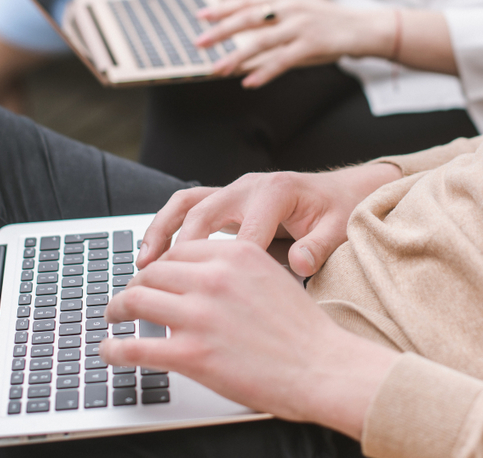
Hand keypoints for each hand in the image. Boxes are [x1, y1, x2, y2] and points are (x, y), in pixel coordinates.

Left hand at [102, 239, 398, 438]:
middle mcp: (213, 278)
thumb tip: (199, 275)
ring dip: (117, 309)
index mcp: (234, 253)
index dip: (158, 264)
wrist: (325, 368)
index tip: (151, 274)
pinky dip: (115, 350)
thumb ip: (232, 269)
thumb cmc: (305, 330)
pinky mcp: (192, 353)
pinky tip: (109, 352)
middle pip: (152, 272)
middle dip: (135, 284)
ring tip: (113, 316)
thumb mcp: (271, 276)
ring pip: (136, 301)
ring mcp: (200, 315)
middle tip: (128, 296)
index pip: (177, 250)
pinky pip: (136, 347)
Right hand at [137, 163, 401, 276]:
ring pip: (185, 205)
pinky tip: (153, 255)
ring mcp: (232, 191)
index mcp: (275, 192)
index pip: (244, 231)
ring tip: (143, 264)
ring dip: (161, 232)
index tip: (210, 294)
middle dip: (181, 247)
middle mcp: (247, 186)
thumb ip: (319, 246)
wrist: (339, 193)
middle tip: (161, 280)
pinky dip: (167, 228)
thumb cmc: (337, 212)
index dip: (226, 264)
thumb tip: (300, 263)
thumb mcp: (338, 228)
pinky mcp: (224, 200)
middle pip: (203, 212)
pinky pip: (187, 208)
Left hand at [195, 0, 393, 86]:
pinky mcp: (311, 45)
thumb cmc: (328, 25)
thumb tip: (244, 35)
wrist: (364, 28)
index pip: (248, 1)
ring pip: (262, 42)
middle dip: (221, 30)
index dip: (223, 8)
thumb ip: (271, 20)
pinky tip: (249, 82)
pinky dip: (264, 72)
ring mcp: (301, 26)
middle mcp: (290, 9)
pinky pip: (282, 61)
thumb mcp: (298, 14)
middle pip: (248, 18)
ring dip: (237, 56)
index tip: (201, 15)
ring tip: (218, 68)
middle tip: (200, 42)